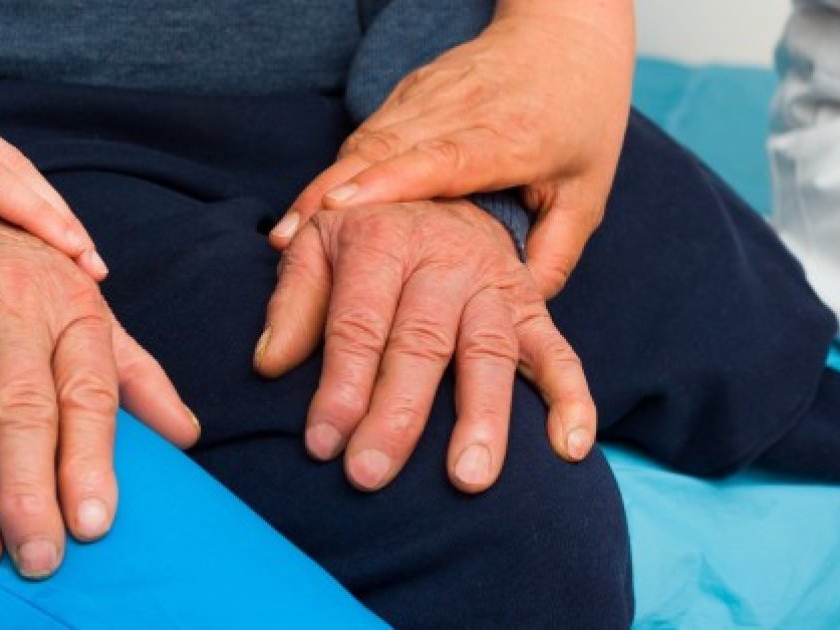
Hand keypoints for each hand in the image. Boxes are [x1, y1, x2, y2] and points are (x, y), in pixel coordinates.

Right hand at [0, 175, 198, 577]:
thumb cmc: (19, 268)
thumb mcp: (86, 307)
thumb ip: (135, 374)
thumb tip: (188, 436)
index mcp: (75, 311)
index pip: (90, 394)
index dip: (93, 461)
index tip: (95, 523)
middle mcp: (15, 309)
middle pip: (25, 410)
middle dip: (31, 491)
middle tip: (40, 557)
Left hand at [255, 200, 595, 492]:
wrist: (440, 190)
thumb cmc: (366, 234)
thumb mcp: (315, 246)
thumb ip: (291, 304)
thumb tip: (269, 365)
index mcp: (381, 239)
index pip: (358, 323)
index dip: (339, 385)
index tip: (322, 444)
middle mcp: (443, 258)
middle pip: (421, 343)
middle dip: (395, 414)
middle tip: (370, 475)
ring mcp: (494, 284)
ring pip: (489, 352)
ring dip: (481, 418)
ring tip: (466, 480)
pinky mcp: (532, 306)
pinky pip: (559, 352)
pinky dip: (570, 400)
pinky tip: (568, 450)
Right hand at [270, 1, 633, 297]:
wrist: (565, 31)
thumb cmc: (581, 116)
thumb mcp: (588, 192)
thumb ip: (554, 254)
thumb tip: (517, 314)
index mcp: (509, 135)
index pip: (442, 158)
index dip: (388, 183)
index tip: (341, 210)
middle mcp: (459, 109)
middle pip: (383, 150)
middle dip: (330, 195)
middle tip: (288, 243)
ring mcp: (427, 95)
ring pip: (364, 141)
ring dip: (323, 187)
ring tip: (287, 236)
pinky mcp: (408, 92)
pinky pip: (364, 135)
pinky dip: (334, 173)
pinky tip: (310, 209)